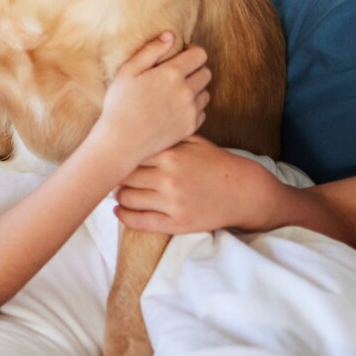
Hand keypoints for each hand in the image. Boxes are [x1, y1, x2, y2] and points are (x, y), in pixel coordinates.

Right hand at [80, 33, 210, 178]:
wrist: (121, 142)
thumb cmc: (119, 104)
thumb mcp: (128, 71)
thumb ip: (150, 50)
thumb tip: (170, 35)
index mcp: (172, 73)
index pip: (200, 54)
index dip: (191, 52)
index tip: (180, 56)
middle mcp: (186, 91)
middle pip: (206, 72)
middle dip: (195, 70)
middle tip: (176, 75)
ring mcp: (190, 111)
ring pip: (206, 93)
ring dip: (195, 90)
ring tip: (175, 94)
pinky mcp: (190, 127)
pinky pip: (202, 112)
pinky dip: (193, 109)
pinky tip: (175, 110)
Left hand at [115, 137, 282, 234]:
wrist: (243, 192)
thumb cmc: (215, 163)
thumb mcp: (193, 141)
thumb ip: (165, 137)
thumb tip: (133, 131)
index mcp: (171, 155)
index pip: (130, 154)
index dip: (119, 155)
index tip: (113, 155)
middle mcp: (169, 179)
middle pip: (125, 177)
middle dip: (116, 175)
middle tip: (112, 174)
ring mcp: (172, 203)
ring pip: (128, 199)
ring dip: (120, 195)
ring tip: (119, 190)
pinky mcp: (177, 224)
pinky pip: (140, 222)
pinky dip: (124, 216)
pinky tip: (119, 210)